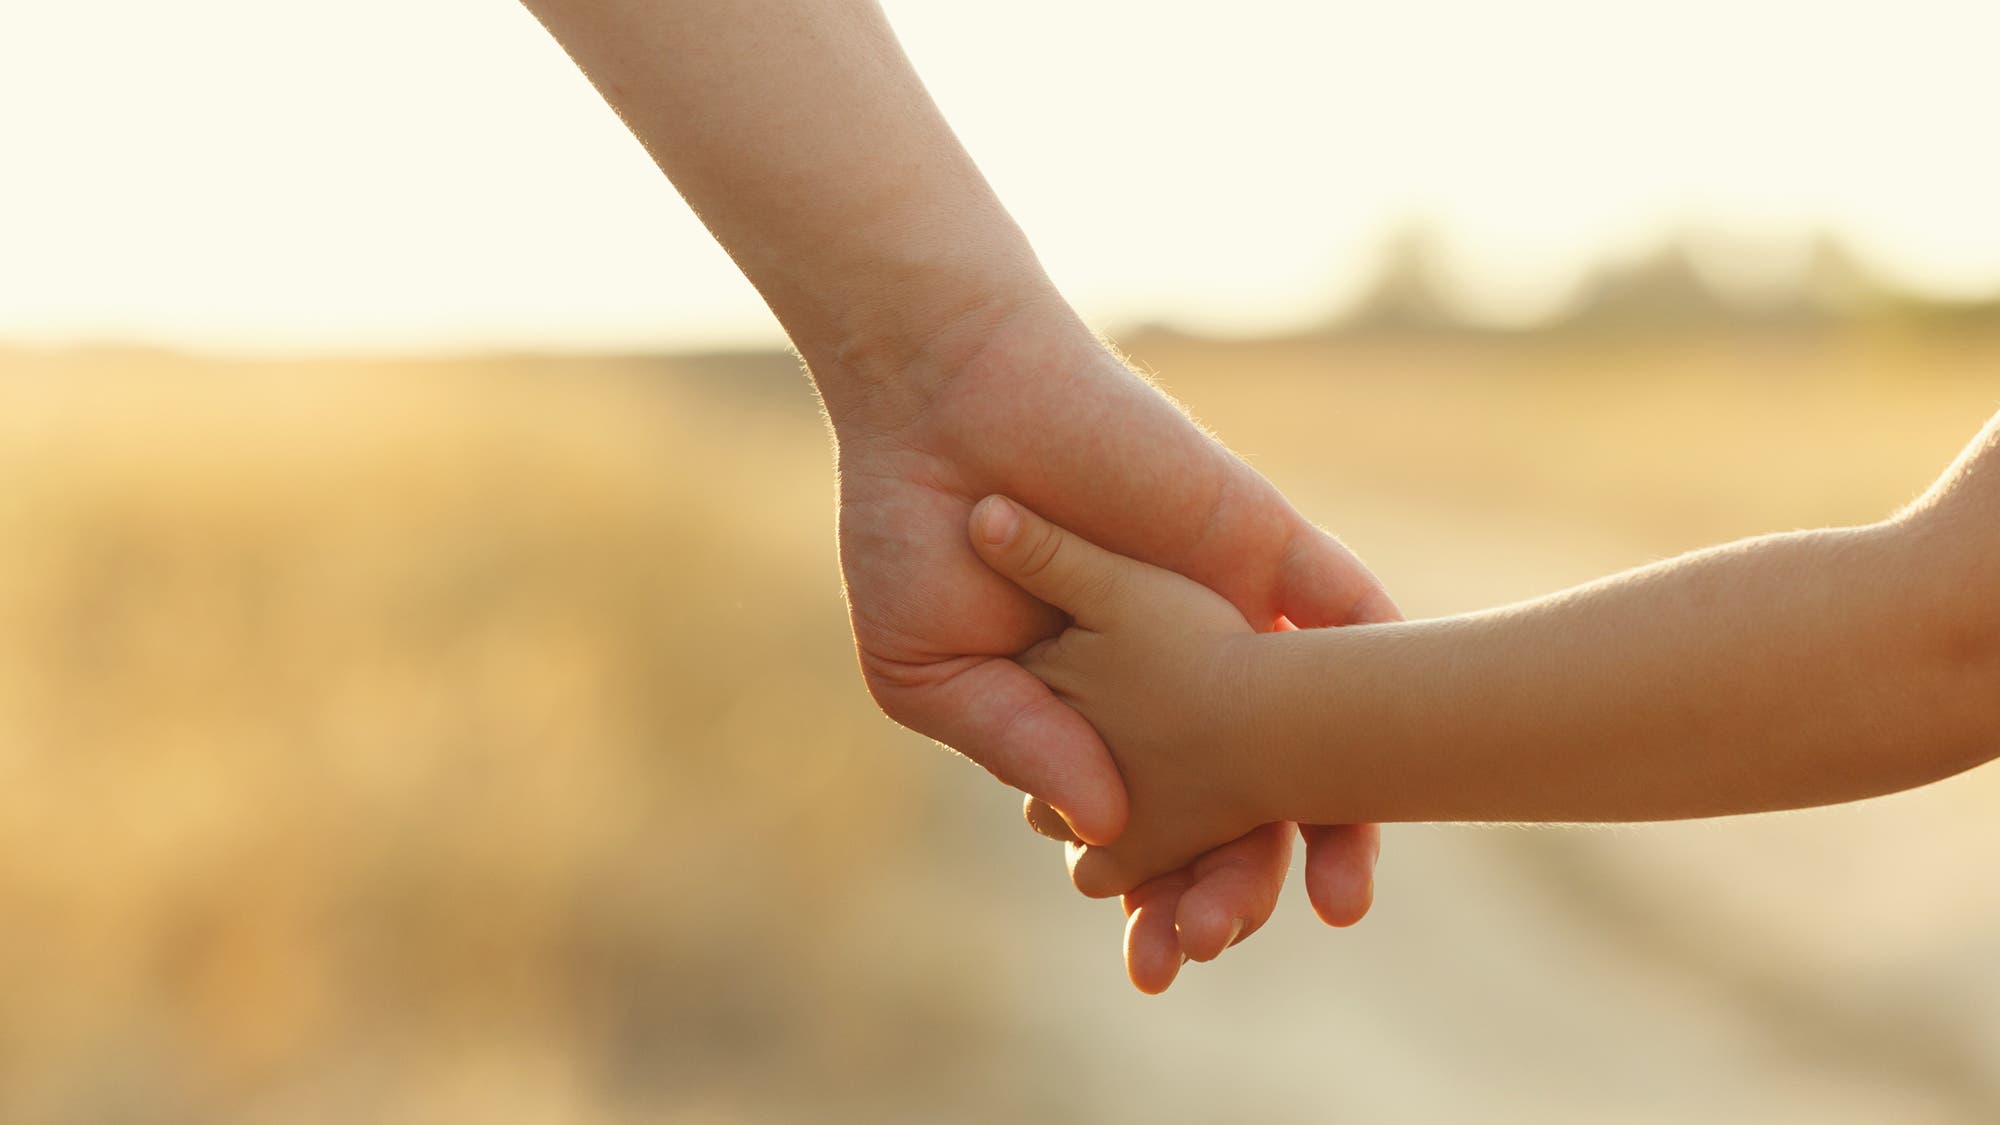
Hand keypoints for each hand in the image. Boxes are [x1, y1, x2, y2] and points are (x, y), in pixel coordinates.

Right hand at [826, 297, 1398, 990]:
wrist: (939, 398)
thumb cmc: (913, 533)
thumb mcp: (935, 674)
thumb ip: (1024, 746)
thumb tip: (1111, 828)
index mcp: (1093, 716)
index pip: (1152, 832)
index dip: (1159, 901)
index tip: (1157, 961)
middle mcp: (1175, 675)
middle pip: (1243, 804)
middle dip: (1241, 883)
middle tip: (1226, 939)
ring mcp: (1226, 613)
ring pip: (1315, 734)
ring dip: (1333, 821)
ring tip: (1337, 900)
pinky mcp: (1263, 547)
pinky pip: (1352, 616)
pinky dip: (1385, 693)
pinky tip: (1395, 776)